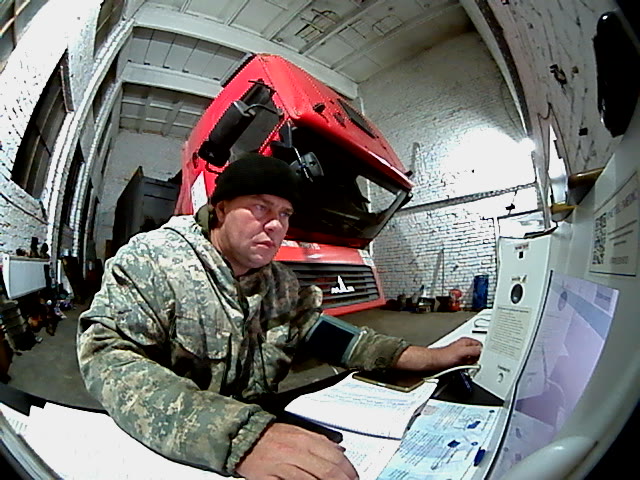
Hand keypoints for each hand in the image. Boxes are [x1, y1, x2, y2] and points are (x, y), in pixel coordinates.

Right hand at [236, 423, 358, 479]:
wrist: (244, 436)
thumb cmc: (272, 435)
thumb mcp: (299, 432)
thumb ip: (320, 441)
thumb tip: (340, 450)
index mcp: (306, 439)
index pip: (335, 457)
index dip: (349, 471)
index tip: (354, 478)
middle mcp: (297, 452)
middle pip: (328, 471)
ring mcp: (284, 467)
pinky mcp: (270, 479)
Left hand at [433, 337, 481, 368]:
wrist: (433, 364)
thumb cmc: (443, 356)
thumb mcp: (462, 352)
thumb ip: (475, 350)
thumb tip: (484, 351)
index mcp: (467, 341)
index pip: (482, 346)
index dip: (484, 353)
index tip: (483, 359)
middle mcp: (465, 348)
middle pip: (479, 355)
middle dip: (477, 361)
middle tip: (472, 364)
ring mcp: (462, 356)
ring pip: (473, 362)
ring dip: (471, 366)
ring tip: (465, 366)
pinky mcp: (459, 363)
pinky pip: (468, 367)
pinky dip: (467, 369)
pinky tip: (462, 370)